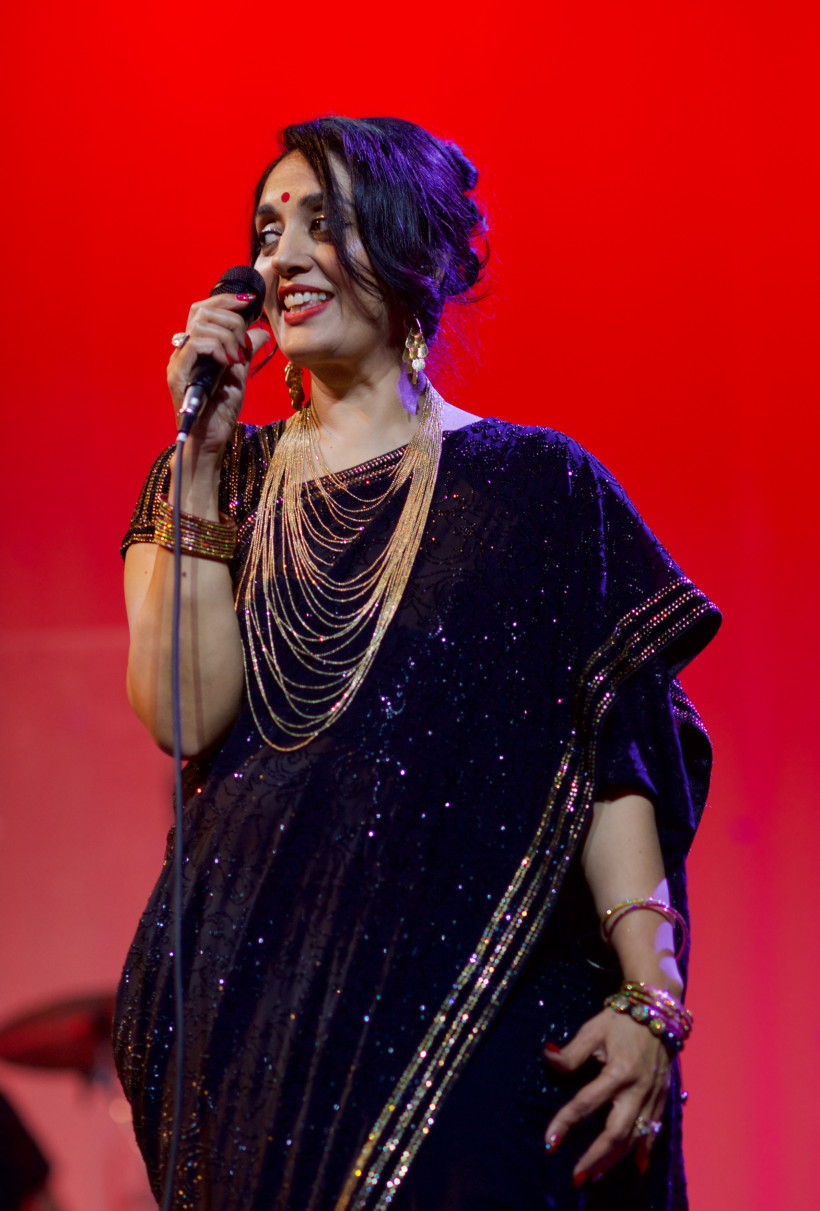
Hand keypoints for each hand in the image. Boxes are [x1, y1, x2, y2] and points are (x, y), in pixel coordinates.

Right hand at [167, 292, 270, 455]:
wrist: (211, 441)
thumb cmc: (221, 413)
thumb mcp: (239, 376)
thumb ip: (246, 352)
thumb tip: (261, 332)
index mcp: (196, 348)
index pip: (204, 309)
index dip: (226, 300)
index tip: (249, 302)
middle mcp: (183, 351)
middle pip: (200, 310)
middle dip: (230, 315)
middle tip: (245, 336)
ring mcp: (178, 362)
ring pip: (200, 324)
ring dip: (227, 334)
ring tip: (238, 355)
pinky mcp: (178, 375)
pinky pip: (196, 344)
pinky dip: (217, 347)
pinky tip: (229, 361)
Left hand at [543, 1006, 671, 1185]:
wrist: (657, 1010)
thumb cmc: (621, 1019)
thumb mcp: (592, 1030)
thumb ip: (571, 1052)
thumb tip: (547, 1057)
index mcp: (618, 1071)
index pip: (586, 1104)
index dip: (565, 1123)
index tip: (550, 1143)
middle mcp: (638, 1089)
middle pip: (616, 1133)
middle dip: (596, 1158)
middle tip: (577, 1177)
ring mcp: (653, 1096)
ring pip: (636, 1137)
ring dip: (616, 1160)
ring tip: (596, 1176)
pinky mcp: (662, 1098)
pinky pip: (654, 1130)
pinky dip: (645, 1150)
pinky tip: (637, 1167)